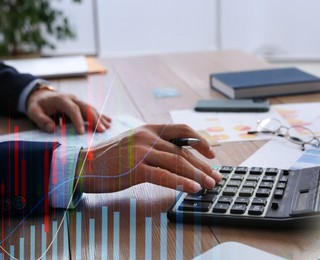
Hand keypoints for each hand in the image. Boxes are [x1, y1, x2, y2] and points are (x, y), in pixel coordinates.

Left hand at [26, 88, 111, 133]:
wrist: (41, 95)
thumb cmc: (37, 105)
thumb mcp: (33, 111)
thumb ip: (42, 120)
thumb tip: (52, 128)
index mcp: (61, 99)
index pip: (73, 109)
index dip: (78, 120)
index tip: (81, 132)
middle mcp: (72, 99)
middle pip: (86, 108)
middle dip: (95, 119)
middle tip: (101, 131)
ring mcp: (78, 101)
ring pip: (91, 109)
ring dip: (100, 118)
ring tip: (107, 128)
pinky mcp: (80, 105)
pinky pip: (92, 110)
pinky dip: (101, 115)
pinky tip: (109, 121)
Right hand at [75, 124, 221, 192]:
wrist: (82, 166)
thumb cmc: (110, 159)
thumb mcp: (134, 144)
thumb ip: (155, 147)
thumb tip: (180, 158)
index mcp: (148, 129)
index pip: (182, 130)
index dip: (200, 141)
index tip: (211, 154)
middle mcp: (147, 137)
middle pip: (183, 151)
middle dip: (203, 165)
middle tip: (216, 176)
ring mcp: (141, 152)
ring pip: (177, 163)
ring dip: (197, 175)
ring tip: (209, 185)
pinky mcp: (135, 168)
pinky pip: (164, 176)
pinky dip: (181, 183)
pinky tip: (192, 189)